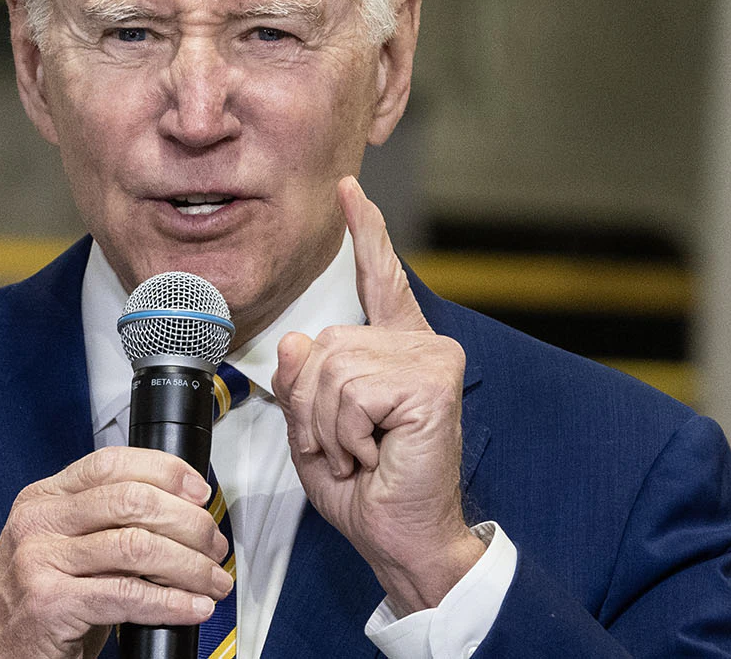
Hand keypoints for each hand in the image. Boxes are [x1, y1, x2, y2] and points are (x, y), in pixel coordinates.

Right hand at [0, 447, 232, 658]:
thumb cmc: (36, 606)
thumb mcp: (62, 552)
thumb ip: (104, 526)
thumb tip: (180, 514)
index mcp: (42, 499)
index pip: (111, 462)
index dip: (165, 471)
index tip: (199, 492)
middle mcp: (38, 522)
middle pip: (132, 500)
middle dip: (188, 522)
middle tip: (214, 546)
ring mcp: (39, 561)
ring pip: (137, 546)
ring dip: (190, 565)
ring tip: (213, 581)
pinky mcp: (50, 603)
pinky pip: (127, 595)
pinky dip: (170, 602)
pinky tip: (192, 608)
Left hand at [271, 176, 484, 615]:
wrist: (402, 539)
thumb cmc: (366, 490)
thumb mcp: (313, 430)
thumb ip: (300, 382)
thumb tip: (297, 343)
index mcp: (395, 350)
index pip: (378, 280)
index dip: (365, 234)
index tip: (348, 191)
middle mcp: (419, 344)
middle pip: (323, 343)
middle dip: (311, 405)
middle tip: (344, 447)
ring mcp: (430, 359)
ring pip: (331, 367)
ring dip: (327, 425)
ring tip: (359, 453)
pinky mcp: (432, 382)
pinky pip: (350, 391)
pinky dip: (345, 433)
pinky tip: (374, 454)